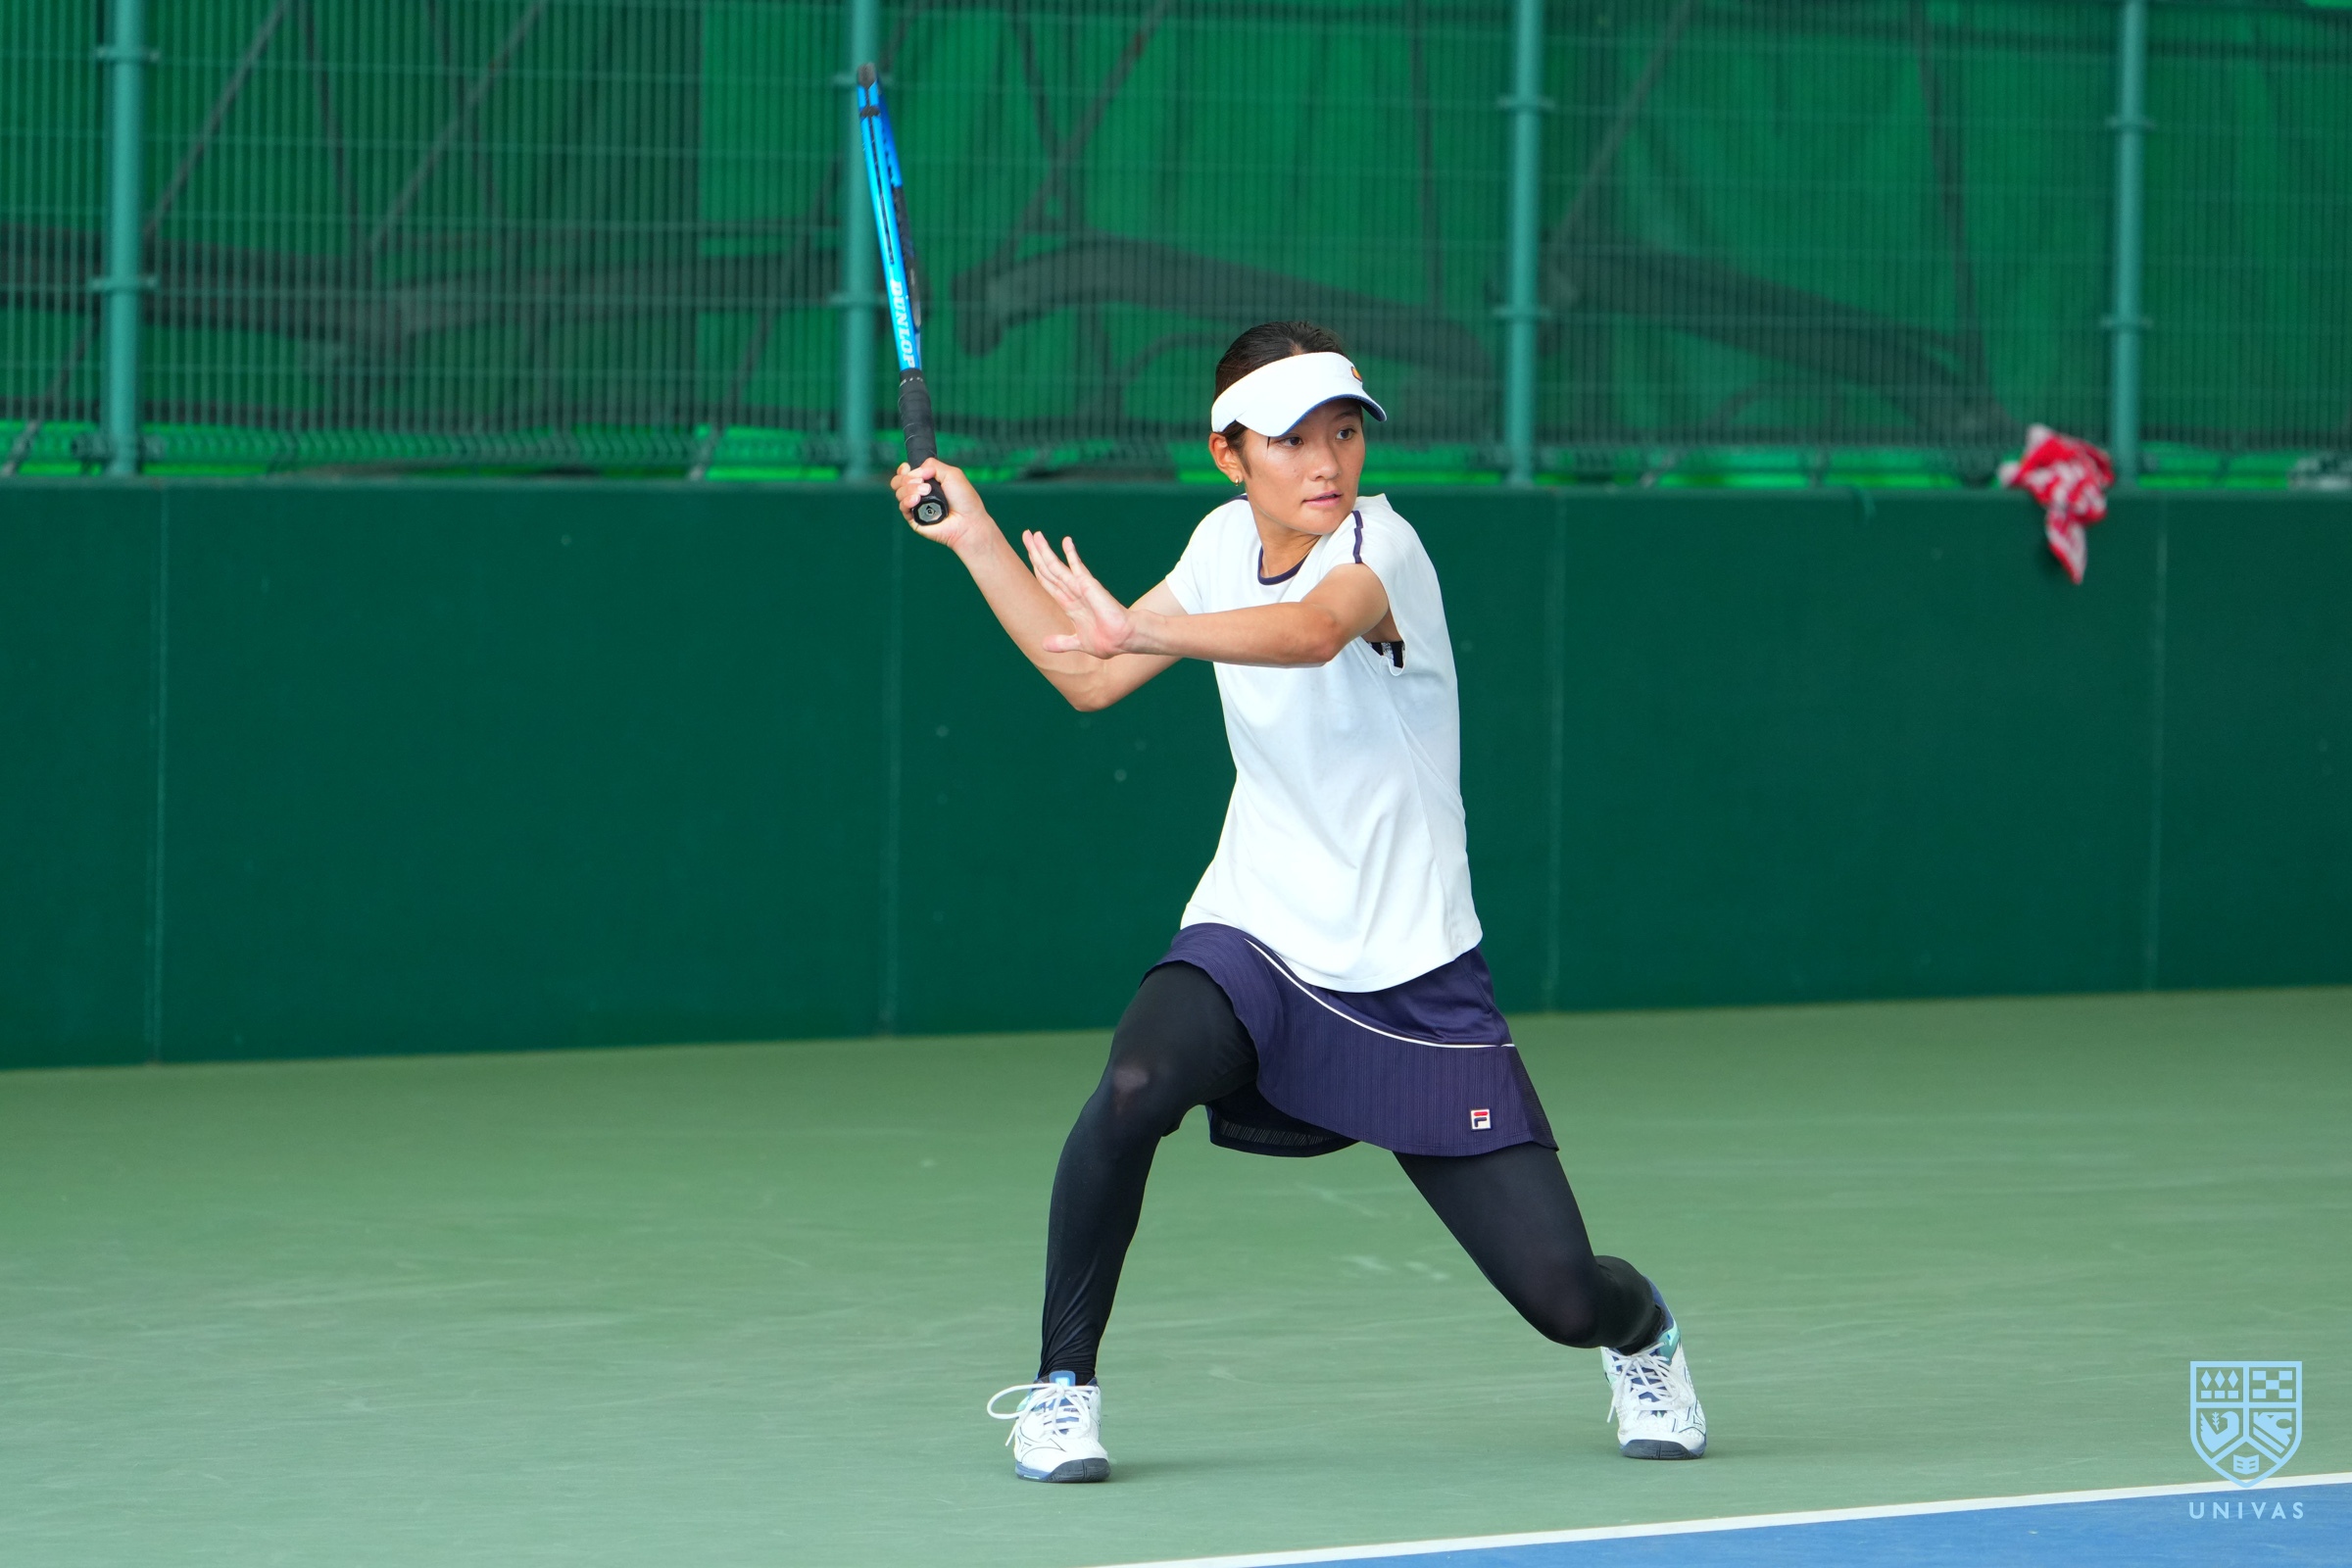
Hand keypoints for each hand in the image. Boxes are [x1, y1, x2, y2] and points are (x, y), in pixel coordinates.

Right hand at [891, 458, 988, 549]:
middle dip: (907, 479)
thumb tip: (916, 470)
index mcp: (927, 481)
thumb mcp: (952, 473)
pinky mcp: (914, 519)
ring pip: (899, 492)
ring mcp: (916, 506)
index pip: (906, 473)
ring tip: (925, 492)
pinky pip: (902, 507)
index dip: (903, 470)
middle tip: (923, 483)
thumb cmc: (964, 499)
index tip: (907, 468)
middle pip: (898, 481)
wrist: (967, 521)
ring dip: (910, 488)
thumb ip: (932, 465)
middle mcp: (919, 493)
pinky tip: (916, 500)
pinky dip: (907, 500)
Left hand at [1024, 531, 1140, 658]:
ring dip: (1043, 550)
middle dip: (1035, 552)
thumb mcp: (1078, 642)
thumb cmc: (1105, 641)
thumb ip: (1062, 642)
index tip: (1028, 551)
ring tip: (1034, 534)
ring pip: (1056, 566)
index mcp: (1067, 603)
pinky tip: (1066, 541)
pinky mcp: (1089, 587)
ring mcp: (1079, 588)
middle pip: (1047, 568)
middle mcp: (1071, 592)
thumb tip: (1044, 645)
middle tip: (1026, 534)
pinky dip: (1071, 554)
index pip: (1046, 580)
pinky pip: (1077, 568)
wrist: (1122, 640)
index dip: (1036, 566)